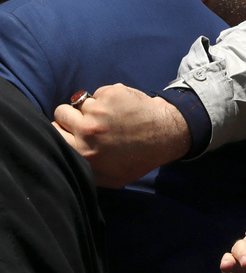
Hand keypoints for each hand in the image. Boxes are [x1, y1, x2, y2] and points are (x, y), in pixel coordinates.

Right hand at [52, 83, 189, 186]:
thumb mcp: (109, 179)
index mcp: (83, 151)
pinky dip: (108, 98)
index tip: (73, 131)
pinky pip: (98, 92)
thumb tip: (62, 162)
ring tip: (111, 118)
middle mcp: (88, 130)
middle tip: (91, 123)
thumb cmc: (137, 158)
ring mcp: (100, 109)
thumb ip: (82, 171)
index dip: (62, 130)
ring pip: (81, 101)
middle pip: (61, 113)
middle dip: (72, 116)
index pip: (52, 131)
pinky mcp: (112, 93)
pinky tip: (122, 109)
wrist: (166, 135)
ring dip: (93, 107)